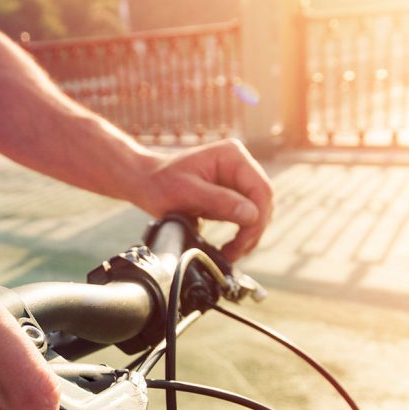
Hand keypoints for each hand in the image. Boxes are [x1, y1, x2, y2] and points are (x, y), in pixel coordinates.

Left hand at [134, 139, 273, 259]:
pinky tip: (231, 247)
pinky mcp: (232, 194)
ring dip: (249, 235)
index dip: (257, 217)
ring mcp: (237, 179)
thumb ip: (220, 202)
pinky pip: (246, 216)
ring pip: (258, 211)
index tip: (243, 240)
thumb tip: (252, 215)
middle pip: (262, 201)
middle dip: (253, 230)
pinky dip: (242, 234)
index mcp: (232, 156)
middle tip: (236, 252)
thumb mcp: (188, 193)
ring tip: (231, 253)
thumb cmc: (161, 183)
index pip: (260, 188)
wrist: (146, 182)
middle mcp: (239, 164)